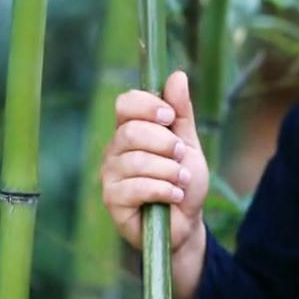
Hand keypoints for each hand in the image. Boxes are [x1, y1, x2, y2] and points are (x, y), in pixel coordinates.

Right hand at [101, 70, 209, 254]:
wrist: (186, 223)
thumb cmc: (183, 181)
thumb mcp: (188, 144)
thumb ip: (181, 113)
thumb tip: (177, 75)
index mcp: (131, 130)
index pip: (126, 103)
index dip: (147, 105)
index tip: (170, 117)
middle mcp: (115, 150)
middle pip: (130, 131)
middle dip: (164, 142)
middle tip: (180, 156)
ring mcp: (110, 175)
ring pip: (136, 160)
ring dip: (168, 170)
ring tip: (181, 180)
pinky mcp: (112, 201)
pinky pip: (135, 187)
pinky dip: (162, 189)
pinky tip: (174, 195)